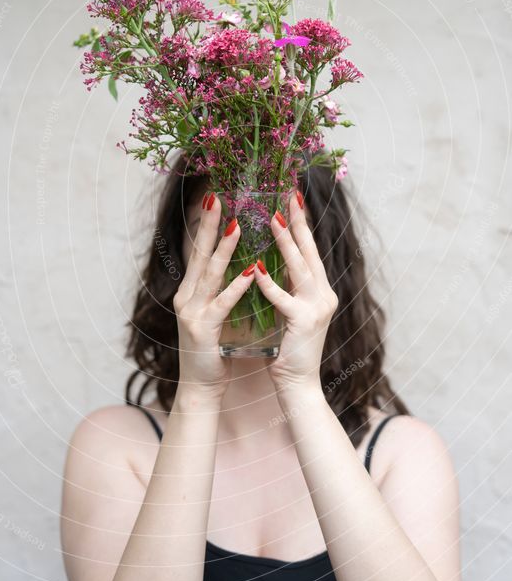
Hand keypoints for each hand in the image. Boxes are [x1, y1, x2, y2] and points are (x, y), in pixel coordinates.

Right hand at [173, 192, 254, 397]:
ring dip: (224, 249)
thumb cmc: (213, 349)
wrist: (200, 387)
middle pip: (199, 254)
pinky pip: (222, 304)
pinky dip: (237, 287)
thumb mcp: (214, 313)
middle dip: (209, 225)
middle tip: (217, 198)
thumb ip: (219, 289)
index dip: (206, 225)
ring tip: (237, 226)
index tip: (215, 199)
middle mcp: (187, 297)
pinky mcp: (203, 330)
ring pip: (210, 274)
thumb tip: (238, 263)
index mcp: (191, 291)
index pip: (199, 252)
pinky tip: (251, 272)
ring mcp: (192, 312)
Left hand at [254, 190, 337, 391]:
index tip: (292, 199)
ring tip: (272, 219)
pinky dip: (269, 283)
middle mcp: (324, 294)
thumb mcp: (291, 311)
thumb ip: (288, 287)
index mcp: (320, 290)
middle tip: (288, 196)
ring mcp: (317, 307)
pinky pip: (283, 299)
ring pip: (300, 268)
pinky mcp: (304, 322)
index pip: (310, 251)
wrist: (298, 385)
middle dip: (298, 222)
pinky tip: (255, 268)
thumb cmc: (289, 349)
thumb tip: (273, 261)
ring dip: (285, 242)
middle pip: (310, 251)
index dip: (302, 225)